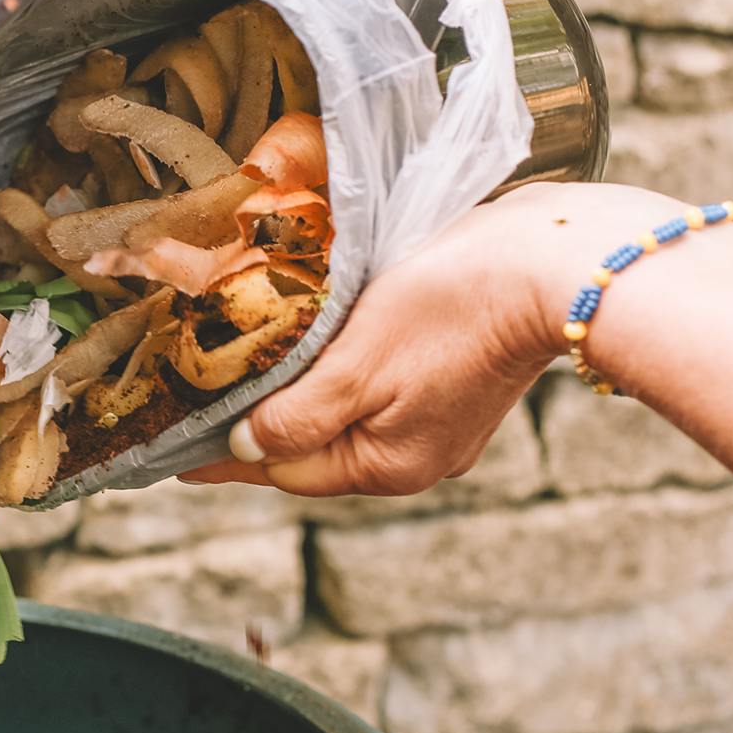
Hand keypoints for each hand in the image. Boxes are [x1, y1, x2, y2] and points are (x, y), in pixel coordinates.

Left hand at [182, 187, 567, 495]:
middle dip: (262, 428)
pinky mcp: (460, 384)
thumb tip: (244, 447)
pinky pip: (379, 391)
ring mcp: (443, 425)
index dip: (226, 455)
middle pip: (315, 448)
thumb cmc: (453, 307)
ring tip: (251, 375)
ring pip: (347, 418)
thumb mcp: (356, 364)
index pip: (284, 468)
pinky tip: (322, 350)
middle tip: (203, 404)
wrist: (556, 263)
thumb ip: (296, 416)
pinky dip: (343, 376)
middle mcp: (418, 457)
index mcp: (388, 465)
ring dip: (302, 398)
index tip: (176, 456)